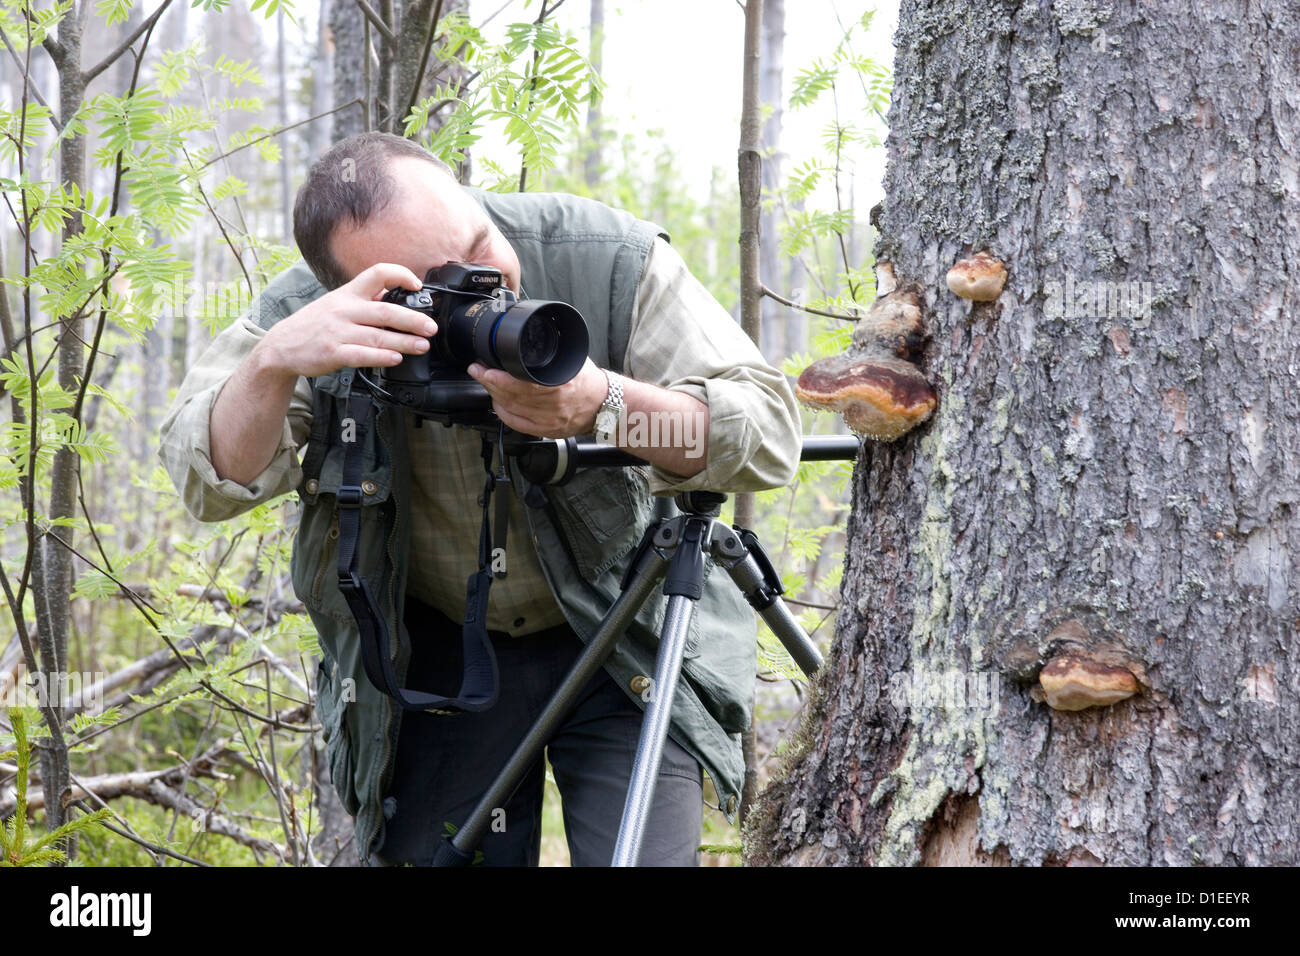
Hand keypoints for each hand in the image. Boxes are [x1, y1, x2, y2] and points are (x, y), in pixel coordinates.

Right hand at [254, 263, 436, 378]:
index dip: (399, 275)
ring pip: (378, 335)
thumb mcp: (336, 303)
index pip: (376, 273)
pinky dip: (381, 356)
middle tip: (431, 327)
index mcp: (347, 293)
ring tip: (423, 346)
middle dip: (413, 319)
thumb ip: (364, 300)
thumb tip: (394, 294)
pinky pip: (362, 355)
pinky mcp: (333, 352)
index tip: (417, 285)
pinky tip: (396, 358)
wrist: (281, 346)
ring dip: (405, 341)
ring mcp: (338, 331)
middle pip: (385, 310)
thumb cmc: (314, 325)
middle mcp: (344, 309)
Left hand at [466, 357, 607, 437]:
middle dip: (488, 382)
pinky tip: (497, 403)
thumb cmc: (589, 382)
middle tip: (477, 371)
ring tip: (486, 383)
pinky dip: (503, 413)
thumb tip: (527, 339)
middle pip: (510, 395)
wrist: (604, 405)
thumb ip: (550, 352)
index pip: (519, 383)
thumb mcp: (571, 360)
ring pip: (510, 409)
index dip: (497, 377)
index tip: (484, 367)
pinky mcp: (546, 430)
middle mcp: (552, 405)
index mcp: (559, 385)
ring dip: (493, 395)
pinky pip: (516, 424)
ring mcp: (548, 420)